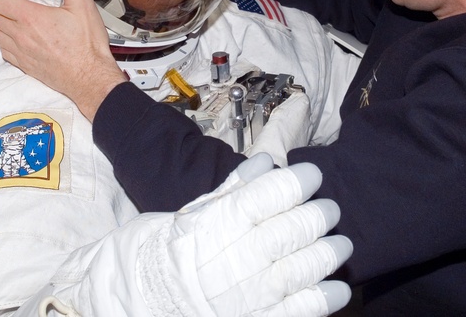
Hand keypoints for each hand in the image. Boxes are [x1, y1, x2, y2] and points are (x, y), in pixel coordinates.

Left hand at [0, 0, 125, 118]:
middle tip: (7, 1)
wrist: (90, 77)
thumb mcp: (83, 4)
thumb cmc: (88, 44)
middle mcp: (20, 36)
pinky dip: (3, 39)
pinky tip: (15, 36)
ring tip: (9, 16)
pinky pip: (3, 50)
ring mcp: (20, 52)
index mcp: (31, 18)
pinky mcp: (23, 65)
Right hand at [13, 153, 352, 316]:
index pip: (265, 197)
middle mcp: (226, 261)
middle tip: (330, 208)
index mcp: (210, 227)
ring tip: (340, 244)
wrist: (124, 305)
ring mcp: (238, 299)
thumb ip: (230, 192)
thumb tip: (266, 163)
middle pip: (287, 231)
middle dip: (316, 216)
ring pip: (296, 270)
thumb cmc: (152, 256)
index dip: (296, 182)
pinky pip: (293, 313)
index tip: (313, 174)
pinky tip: (337, 289)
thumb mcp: (185, 216)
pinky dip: (321, 301)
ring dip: (325, 255)